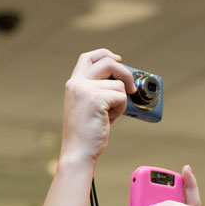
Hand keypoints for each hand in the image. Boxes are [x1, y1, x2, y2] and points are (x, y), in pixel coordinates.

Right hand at [60, 48, 134, 165]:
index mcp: (73, 84)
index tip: (118, 59)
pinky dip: (121, 109)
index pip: (88, 57)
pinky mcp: (96, 98)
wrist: (78, 152)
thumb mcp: (89, 106)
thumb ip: (99, 90)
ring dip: (121, 101)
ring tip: (110, 115)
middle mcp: (77, 83)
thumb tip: (124, 81)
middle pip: (108, 62)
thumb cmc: (86, 133)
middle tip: (131, 88)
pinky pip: (121, 97)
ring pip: (119, 84)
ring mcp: (85, 89)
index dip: (105, 54)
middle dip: (125, 72)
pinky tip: (110, 120)